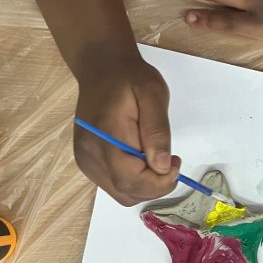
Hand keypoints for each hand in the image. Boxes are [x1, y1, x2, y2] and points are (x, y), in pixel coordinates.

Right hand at [73, 47, 181, 204]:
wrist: (101, 68)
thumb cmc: (130, 78)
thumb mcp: (153, 93)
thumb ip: (157, 130)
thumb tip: (162, 166)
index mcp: (106, 136)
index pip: (131, 180)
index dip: (158, 182)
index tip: (175, 162)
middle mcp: (91, 155)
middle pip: (127, 192)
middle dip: (156, 185)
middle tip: (169, 161)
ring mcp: (87, 161)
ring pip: (121, 193)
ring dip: (146, 185)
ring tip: (155, 158)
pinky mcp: (88, 163)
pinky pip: (114, 186)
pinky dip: (134, 181)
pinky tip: (141, 159)